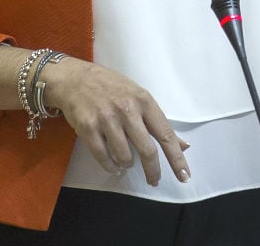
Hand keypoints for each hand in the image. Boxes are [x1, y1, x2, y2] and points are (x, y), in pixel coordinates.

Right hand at [41, 58, 190, 185]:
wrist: (75, 79)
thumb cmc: (111, 87)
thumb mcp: (139, 97)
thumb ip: (159, 122)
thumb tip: (183, 145)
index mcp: (144, 101)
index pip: (165, 134)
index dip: (176, 158)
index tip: (184, 176)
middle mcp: (127, 110)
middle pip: (147, 150)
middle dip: (153, 171)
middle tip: (153, 180)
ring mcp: (106, 119)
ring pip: (124, 156)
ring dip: (127, 164)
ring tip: (125, 162)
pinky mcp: (88, 128)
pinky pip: (103, 157)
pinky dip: (111, 166)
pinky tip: (113, 165)